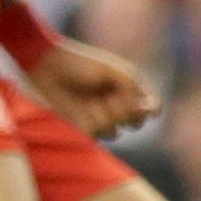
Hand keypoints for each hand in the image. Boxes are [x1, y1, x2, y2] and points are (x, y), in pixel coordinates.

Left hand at [26, 36, 160, 136]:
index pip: (150, 104)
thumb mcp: (111, 71)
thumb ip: (133, 87)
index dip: (151, 109)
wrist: (48, 67)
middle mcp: (115, 103)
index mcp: (126, 87)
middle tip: (113, 99)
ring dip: (105, 119)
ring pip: (114, 132)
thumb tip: (152, 109)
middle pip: (135, 122)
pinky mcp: (82, 126)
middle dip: (126, 114)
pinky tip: (81, 111)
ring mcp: (99, 116)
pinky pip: (95, 136)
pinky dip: (90, 124)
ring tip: (91, 103)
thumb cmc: (80, 64)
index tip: (149, 110)